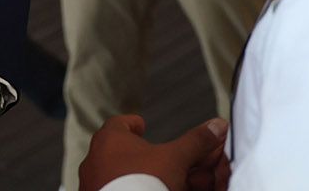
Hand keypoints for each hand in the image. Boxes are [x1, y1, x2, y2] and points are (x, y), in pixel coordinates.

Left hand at [78, 115, 229, 190]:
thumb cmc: (143, 184)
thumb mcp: (176, 159)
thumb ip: (195, 142)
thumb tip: (217, 126)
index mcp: (109, 140)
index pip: (118, 123)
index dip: (132, 124)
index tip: (140, 125)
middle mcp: (94, 160)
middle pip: (119, 151)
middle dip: (141, 155)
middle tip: (156, 159)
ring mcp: (92, 184)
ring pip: (115, 174)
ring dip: (133, 174)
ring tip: (155, 180)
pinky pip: (112, 190)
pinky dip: (125, 189)